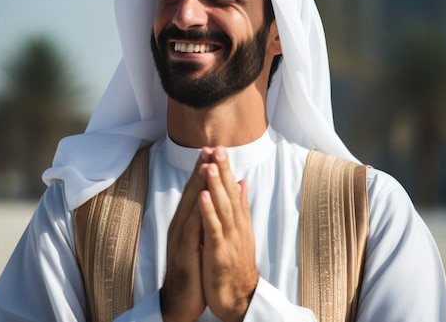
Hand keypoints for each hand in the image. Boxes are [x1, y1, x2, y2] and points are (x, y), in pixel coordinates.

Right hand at [160, 148, 210, 321]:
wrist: (180, 302)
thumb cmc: (192, 270)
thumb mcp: (200, 241)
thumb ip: (205, 219)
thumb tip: (213, 198)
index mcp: (185, 223)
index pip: (195, 191)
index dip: (203, 170)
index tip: (212, 149)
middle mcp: (180, 227)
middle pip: (191, 193)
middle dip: (200, 170)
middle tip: (209, 147)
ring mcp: (179, 239)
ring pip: (189, 207)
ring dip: (197, 185)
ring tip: (206, 164)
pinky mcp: (183, 253)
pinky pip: (191, 230)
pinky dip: (196, 213)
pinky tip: (202, 199)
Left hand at [199, 146, 258, 321]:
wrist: (238, 297)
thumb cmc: (236, 264)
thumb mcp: (240, 232)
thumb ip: (240, 207)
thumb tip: (242, 183)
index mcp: (239, 221)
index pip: (233, 190)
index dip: (226, 169)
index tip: (220, 149)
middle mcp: (236, 226)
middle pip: (230, 194)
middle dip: (223, 170)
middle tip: (218, 148)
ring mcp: (229, 239)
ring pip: (223, 207)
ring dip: (216, 185)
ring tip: (210, 165)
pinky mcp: (220, 252)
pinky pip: (214, 229)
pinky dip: (208, 212)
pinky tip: (203, 196)